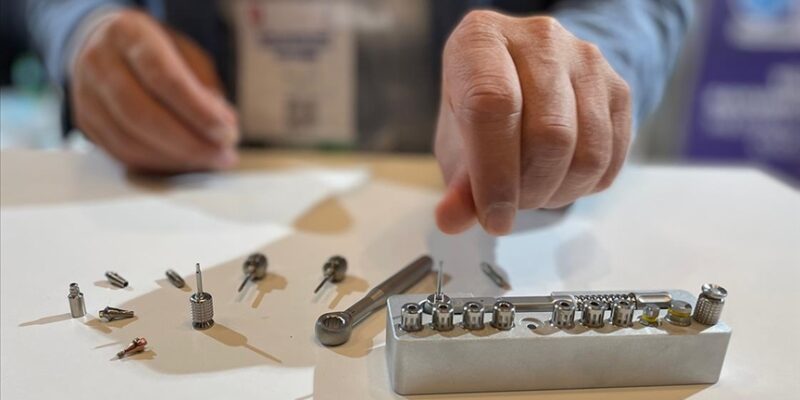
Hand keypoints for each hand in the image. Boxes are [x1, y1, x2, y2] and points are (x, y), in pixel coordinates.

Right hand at [70, 9, 238, 171]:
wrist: (104, 45)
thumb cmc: (156, 52)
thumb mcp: (186, 54)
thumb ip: (205, 89)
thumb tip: (223, 132)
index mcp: (128, 34)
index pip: (163, 77)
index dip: (197, 110)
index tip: (226, 132)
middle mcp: (99, 63)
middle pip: (140, 114)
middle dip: (188, 143)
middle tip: (223, 156)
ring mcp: (86, 95)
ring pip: (128, 141)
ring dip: (176, 159)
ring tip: (210, 160)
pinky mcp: (86, 123)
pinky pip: (121, 154)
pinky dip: (158, 165)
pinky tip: (185, 163)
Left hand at [434, 11, 631, 234]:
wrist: (525, 82)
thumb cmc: (481, 111)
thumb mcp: (456, 144)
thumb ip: (457, 185)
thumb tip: (451, 220)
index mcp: (481, 40)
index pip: (494, 106)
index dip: (495, 174)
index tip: (494, 218)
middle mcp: (538, 39)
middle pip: (550, 134)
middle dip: (530, 189)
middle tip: (512, 204)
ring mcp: (585, 59)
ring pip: (588, 150)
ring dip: (559, 192)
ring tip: (533, 191)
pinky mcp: (618, 87)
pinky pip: (612, 157)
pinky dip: (584, 186)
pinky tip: (558, 180)